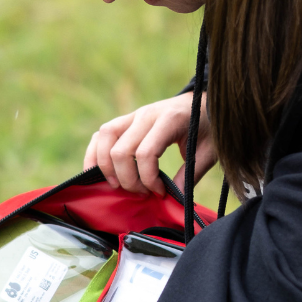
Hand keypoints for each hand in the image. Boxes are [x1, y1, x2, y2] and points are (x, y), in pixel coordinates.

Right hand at [84, 92, 215, 195]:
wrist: (201, 102)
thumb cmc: (206, 128)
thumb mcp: (207, 152)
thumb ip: (189, 174)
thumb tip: (171, 199)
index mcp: (169, 119)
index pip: (145, 153)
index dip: (148, 179)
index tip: (160, 192)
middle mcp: (146, 114)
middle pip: (120, 150)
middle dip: (128, 179)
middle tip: (142, 192)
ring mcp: (132, 115)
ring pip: (104, 139)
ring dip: (106, 167)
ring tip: (119, 185)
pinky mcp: (124, 121)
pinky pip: (99, 136)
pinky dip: (94, 155)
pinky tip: (99, 173)